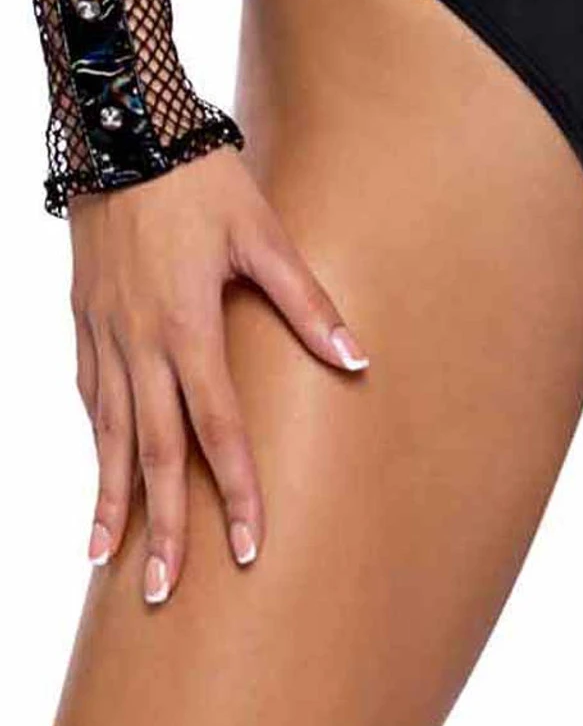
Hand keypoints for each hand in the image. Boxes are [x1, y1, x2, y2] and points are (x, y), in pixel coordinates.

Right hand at [68, 144, 367, 604]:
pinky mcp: (83, 318)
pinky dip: (96, 436)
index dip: (237, 491)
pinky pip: (88, 394)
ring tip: (107, 558)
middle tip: (165, 592)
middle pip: (152, 452)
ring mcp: (102, 334)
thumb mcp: (266, 235)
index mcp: (188, 328)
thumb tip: (357, 358)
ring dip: (111, 497)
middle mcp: (138, 344)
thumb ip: (309, 302)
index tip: (248, 547)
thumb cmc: (202, 183)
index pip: (218, 430)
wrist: (125, 133)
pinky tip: (102, 460)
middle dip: (162, 525)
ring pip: (107, 433)